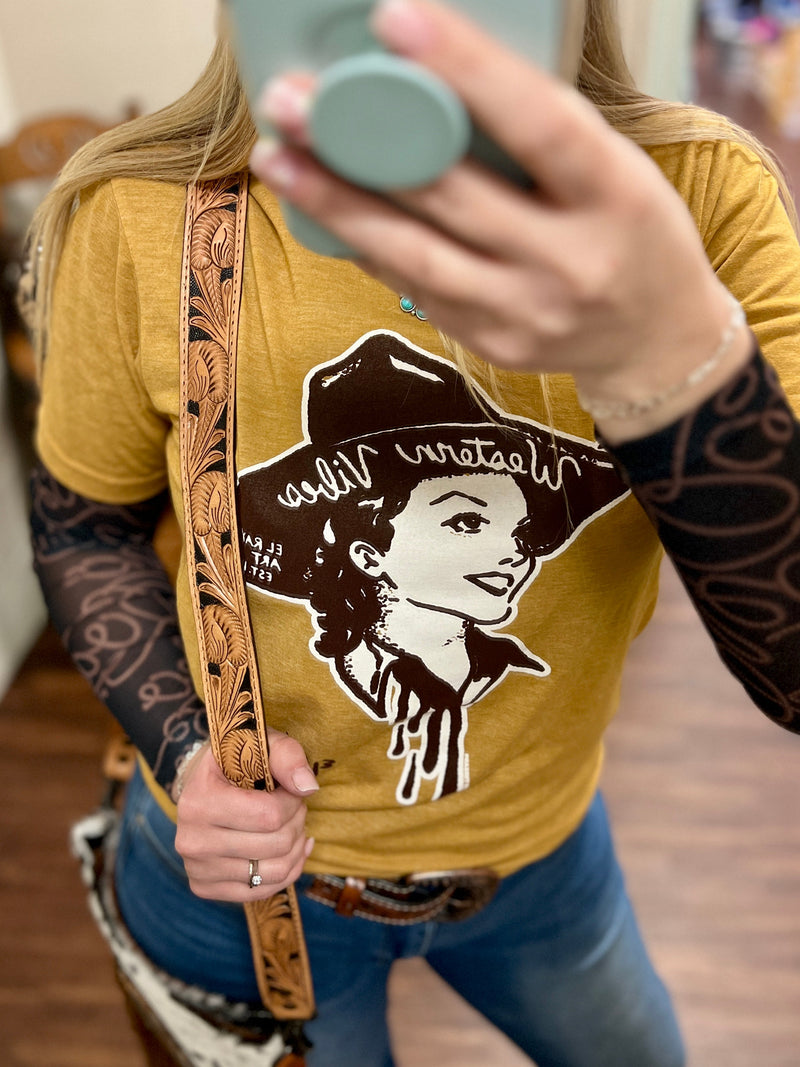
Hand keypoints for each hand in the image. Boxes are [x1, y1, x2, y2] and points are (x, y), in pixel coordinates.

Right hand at [173, 730, 317, 902]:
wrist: (202, 786)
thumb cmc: (234, 763)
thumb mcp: (258, 744)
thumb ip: (286, 756)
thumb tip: (308, 788)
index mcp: (199, 802)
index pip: (269, 815)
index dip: (293, 802)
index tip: (292, 790)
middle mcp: (191, 840)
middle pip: (275, 844)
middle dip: (297, 822)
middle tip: (296, 807)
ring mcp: (196, 869)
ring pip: (274, 871)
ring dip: (296, 847)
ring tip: (293, 826)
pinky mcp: (204, 888)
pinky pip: (263, 890)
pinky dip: (288, 870)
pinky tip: (291, 849)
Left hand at [249, 0, 751, 442]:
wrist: (656, 343)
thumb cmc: (636, 234)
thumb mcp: (617, 171)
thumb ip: (541, 139)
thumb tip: (436, 87)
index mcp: (615, 198)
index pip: (539, 125)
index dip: (467, 71)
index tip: (392, 21)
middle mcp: (569, 262)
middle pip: (453, 197)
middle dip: (364, 146)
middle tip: (292, 102)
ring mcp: (526, 313)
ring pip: (416, 255)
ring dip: (339, 205)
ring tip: (279, 160)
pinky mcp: (492, 345)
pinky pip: (416, 289)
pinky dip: (367, 246)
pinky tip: (325, 211)